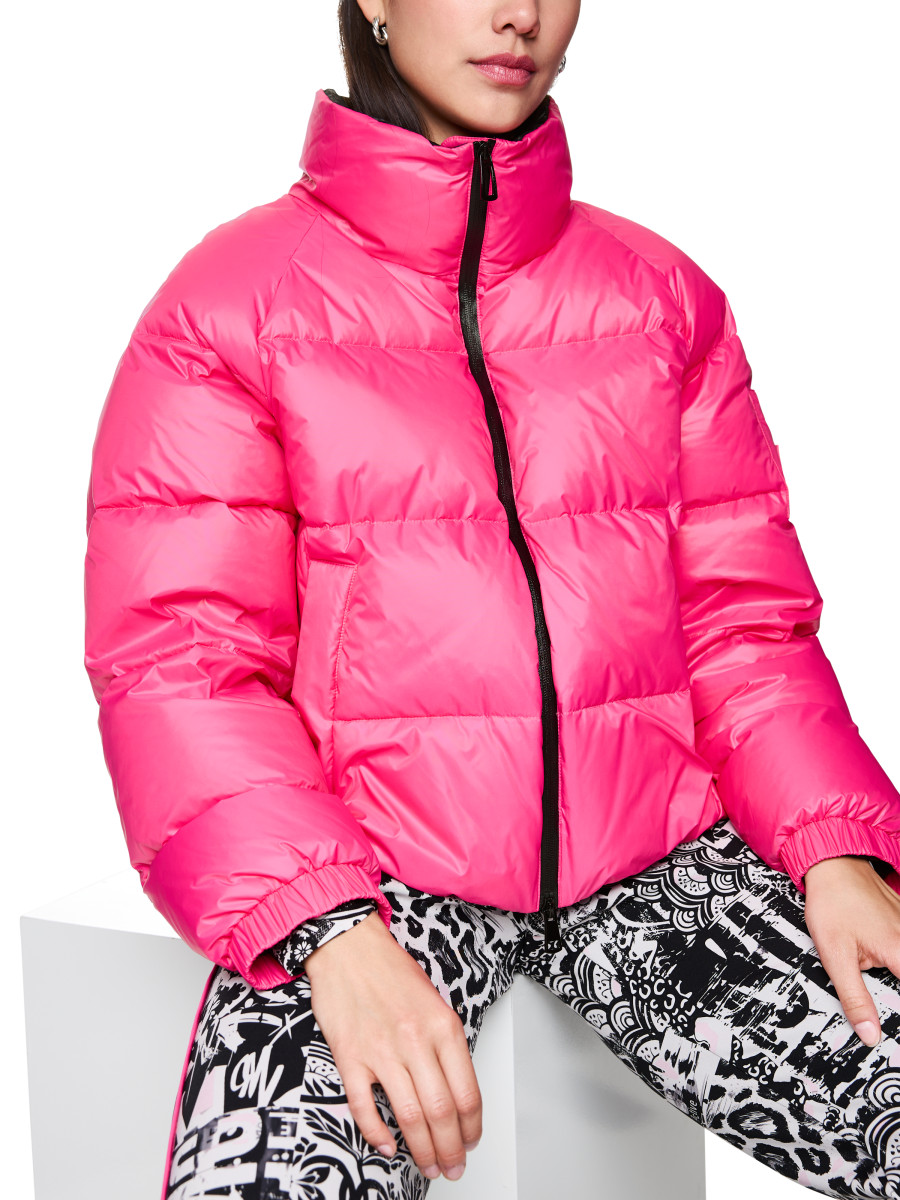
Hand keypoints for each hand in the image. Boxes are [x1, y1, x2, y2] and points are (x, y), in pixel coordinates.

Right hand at [303, 910, 481, 1182]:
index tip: (471, 1142)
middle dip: (450, 1149)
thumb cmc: (391, 971)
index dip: (472, 1128)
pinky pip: (364, 1106)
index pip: (467, 1092)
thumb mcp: (434, 1002)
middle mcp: (416, 1040)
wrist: (348, 946)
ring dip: (421, 1149)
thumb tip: (455, 1092)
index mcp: (444, 1026)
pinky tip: (387, 1145)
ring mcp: (381, 1050)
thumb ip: (445, 1044)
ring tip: (427, 1165)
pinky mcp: (350, 1055)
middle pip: (441, 1112)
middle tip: (452, 1167)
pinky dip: (377, 1133)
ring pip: (409, 1115)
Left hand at [803, 856, 899, 1047]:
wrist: (832, 865)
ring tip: (866, 959)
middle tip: (876, 994)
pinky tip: (874, 949)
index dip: (898, 1011)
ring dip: (892, 970)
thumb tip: (869, 1033)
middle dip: (892, 989)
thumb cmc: (832, 904)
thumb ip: (854, 998)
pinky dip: (895, 957)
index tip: (893, 1025)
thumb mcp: (835, 956)